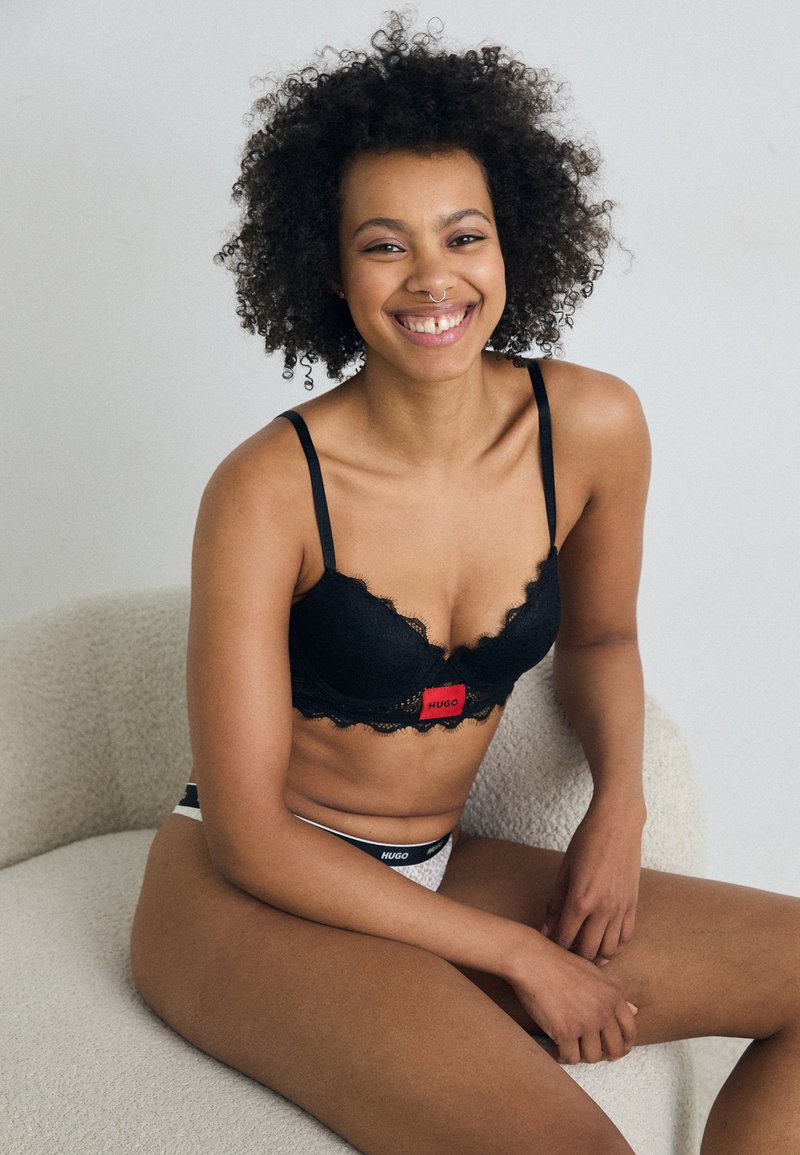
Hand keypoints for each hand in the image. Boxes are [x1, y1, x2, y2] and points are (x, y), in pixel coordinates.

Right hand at [508, 930, 637, 1063]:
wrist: (531, 960)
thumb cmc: (559, 964)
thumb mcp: (593, 973)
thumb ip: (614, 995)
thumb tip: (635, 1011)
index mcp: (613, 995)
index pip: (630, 1031)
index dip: (623, 1044)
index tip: (612, 1048)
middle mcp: (604, 1010)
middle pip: (614, 1049)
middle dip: (603, 1054)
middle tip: (588, 1051)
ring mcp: (586, 1022)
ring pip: (592, 1057)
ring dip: (580, 1055)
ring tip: (569, 1046)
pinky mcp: (565, 1032)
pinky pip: (570, 1058)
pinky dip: (562, 1056)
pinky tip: (555, 1047)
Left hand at [542, 796, 644, 961]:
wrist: (618, 823)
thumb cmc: (586, 841)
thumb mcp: (564, 870)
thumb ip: (555, 903)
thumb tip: (547, 929)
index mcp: (579, 899)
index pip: (565, 938)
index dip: (555, 946)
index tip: (550, 947)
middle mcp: (602, 909)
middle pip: (587, 950)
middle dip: (574, 955)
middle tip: (566, 951)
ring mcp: (620, 908)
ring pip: (609, 949)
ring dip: (596, 956)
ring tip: (586, 952)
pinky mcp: (633, 904)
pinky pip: (626, 936)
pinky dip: (616, 946)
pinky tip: (605, 943)